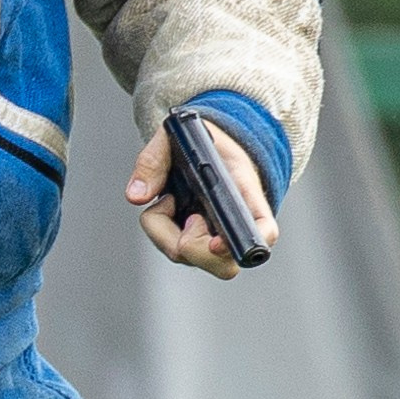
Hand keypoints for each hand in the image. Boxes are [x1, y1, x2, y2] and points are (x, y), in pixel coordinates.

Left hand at [126, 118, 277, 281]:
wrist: (211, 147)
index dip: (241, 245)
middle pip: (223, 265)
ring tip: (171, 197)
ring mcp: (215, 241)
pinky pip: (170, 248)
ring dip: (164, 228)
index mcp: (246, 195)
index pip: (263, 231)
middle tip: (179, 207)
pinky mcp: (195, 244)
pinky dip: (158, 227)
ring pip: (187, 257)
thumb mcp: (181, 133)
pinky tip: (168, 205)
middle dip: (190, 244)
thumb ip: (156, 160)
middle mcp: (235, 226)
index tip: (216, 244)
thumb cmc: (206, 141)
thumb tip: (136, 196)